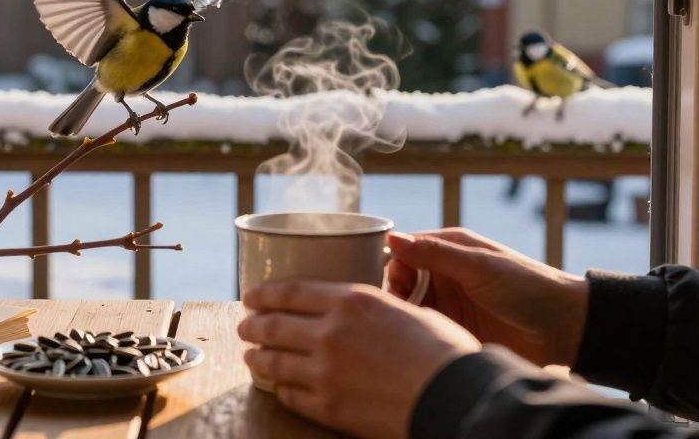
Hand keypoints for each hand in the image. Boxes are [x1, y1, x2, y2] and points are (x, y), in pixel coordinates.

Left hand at [239, 281, 478, 438]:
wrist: (453, 396)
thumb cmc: (442, 350)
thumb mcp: (406, 309)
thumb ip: (374, 307)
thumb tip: (361, 310)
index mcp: (350, 301)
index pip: (290, 292)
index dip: (264, 294)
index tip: (251, 296)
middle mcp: (329, 333)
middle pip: (274, 325)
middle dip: (253, 325)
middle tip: (245, 326)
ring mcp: (325, 372)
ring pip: (275, 361)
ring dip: (257, 356)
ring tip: (251, 355)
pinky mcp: (328, 406)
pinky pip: (290, 395)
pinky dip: (280, 387)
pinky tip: (278, 385)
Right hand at [387, 228, 587, 366]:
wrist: (565, 328)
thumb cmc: (527, 287)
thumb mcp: (478, 267)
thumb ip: (435, 253)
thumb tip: (392, 238)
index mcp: (450, 248)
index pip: (404, 252)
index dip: (393, 269)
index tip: (397, 290)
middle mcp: (445, 274)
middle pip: (402, 281)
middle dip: (395, 295)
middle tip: (402, 314)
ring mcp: (450, 303)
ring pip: (411, 306)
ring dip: (405, 316)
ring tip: (410, 330)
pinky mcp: (456, 329)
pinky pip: (427, 329)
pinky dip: (419, 333)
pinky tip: (419, 341)